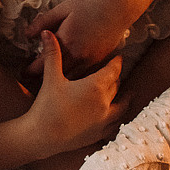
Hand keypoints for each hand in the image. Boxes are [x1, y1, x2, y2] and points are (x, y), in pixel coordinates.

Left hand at [25, 0, 131, 75]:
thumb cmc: (89, 5)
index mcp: (66, 42)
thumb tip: (27, 34)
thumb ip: (43, 22)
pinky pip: (84, 75)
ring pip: (71, 78)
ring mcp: (91, 61)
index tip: (23, 73)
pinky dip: (74, 78)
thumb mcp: (62, 9)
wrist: (118, 7)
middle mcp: (78, 56)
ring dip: (60, 79)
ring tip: (49, 78)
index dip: (31, 70)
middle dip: (43, 78)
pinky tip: (69, 75)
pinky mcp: (100, 61)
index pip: (43, 62)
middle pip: (56, 74)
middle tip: (32, 79)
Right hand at [25, 31, 124, 159]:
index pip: (112, 71)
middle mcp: (105, 104)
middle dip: (117, 78)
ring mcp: (104, 121)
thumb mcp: (51, 77)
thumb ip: (53, 54)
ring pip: (121, 107)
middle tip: (116, 71)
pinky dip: (118, 118)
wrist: (42, 136)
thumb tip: (47, 32)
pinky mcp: (99, 134)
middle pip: (117, 87)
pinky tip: (116, 118)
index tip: (119, 56)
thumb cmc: (47, 105)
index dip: (116, 62)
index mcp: (95, 87)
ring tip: (127, 94)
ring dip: (124, 99)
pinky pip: (115, 125)